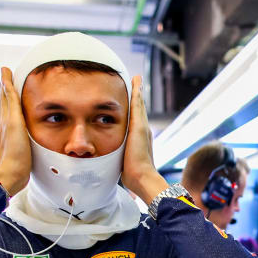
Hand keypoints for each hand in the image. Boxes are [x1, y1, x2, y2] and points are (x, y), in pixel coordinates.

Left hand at [0, 67, 31, 196]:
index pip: (5, 95)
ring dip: (9, 102)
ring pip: (8, 113)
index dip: (5, 82)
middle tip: (7, 77)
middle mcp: (5, 124)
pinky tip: (18, 120)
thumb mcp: (15, 124)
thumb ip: (11, 104)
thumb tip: (3, 83)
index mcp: (6, 118)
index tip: (5, 69)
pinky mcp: (13, 144)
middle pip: (4, 102)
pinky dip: (15, 116)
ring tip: (12, 94)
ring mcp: (8, 134)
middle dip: (6, 89)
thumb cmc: (15, 152)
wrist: (12, 175)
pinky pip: (14, 124)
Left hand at [121, 75, 167, 202]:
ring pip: (139, 105)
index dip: (135, 109)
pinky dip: (137, 93)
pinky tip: (136, 83)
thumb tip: (113, 164)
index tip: (133, 99)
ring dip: (138, 91)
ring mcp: (143, 127)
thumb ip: (121, 158)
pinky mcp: (140, 126)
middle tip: (137, 82)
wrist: (142, 177)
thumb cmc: (133, 175)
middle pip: (140, 109)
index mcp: (140, 139)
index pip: (136, 120)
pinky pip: (138, 105)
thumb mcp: (124, 162)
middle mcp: (144, 130)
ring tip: (137, 79)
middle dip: (138, 96)